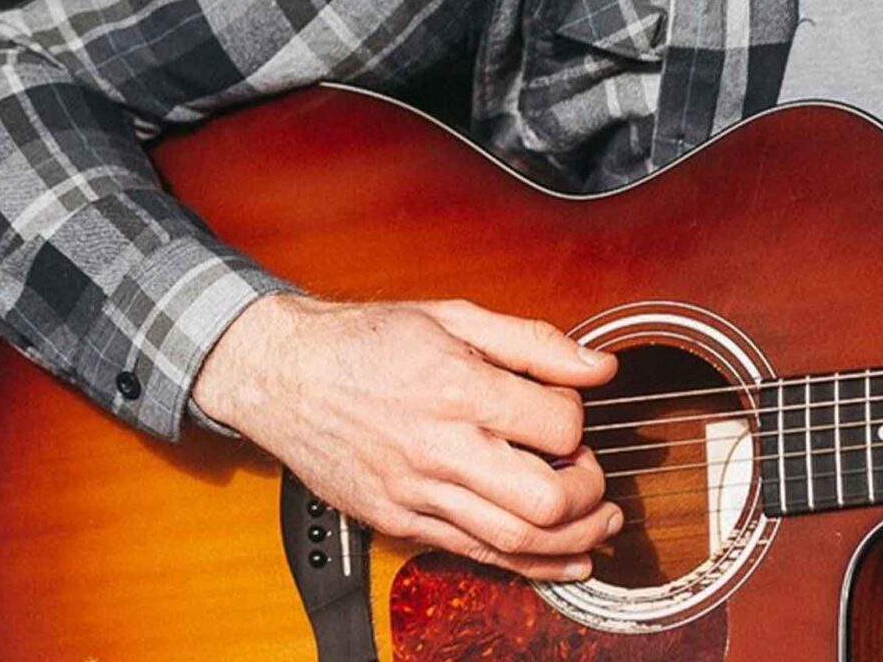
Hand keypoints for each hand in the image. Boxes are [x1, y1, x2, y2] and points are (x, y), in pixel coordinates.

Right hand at [191, 294, 622, 579]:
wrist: (283, 374)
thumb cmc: (364, 341)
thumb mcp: (455, 316)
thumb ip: (535, 342)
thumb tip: (599, 366)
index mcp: (460, 389)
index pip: (558, 425)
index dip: (577, 420)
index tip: (564, 412)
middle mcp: (440, 448)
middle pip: (545, 499)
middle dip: (587, 491)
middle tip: (590, 474)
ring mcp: (417, 492)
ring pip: (515, 541)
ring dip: (573, 540)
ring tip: (599, 524)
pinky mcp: (398, 521)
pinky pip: (474, 555)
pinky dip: (528, 566)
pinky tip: (563, 562)